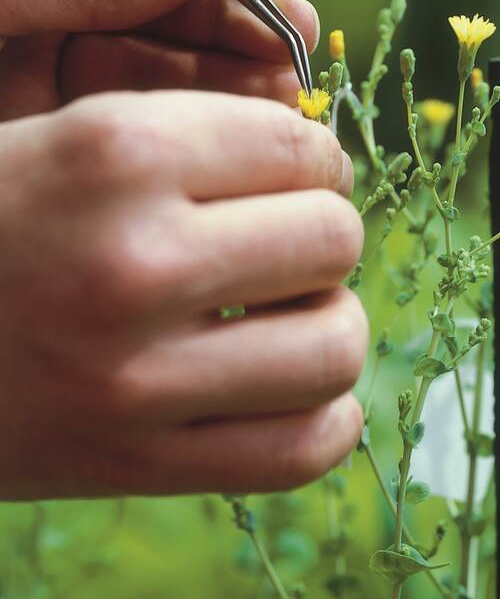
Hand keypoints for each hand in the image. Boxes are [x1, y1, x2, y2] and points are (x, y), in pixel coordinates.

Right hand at [0, 90, 365, 498]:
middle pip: (333, 237)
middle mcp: (133, 262)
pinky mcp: (134, 465)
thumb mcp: (63, 133)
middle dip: (323, 230)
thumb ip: (192, 133)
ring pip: (336, 345)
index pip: (299, 145)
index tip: (293, 175)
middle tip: (284, 241)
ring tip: (288, 312)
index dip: (313, 157)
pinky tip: (289, 387)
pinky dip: (322, 416)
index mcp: (114, 152)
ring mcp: (136, 379)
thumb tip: (323, 162)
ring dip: (330, 322)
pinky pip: (302, 449)